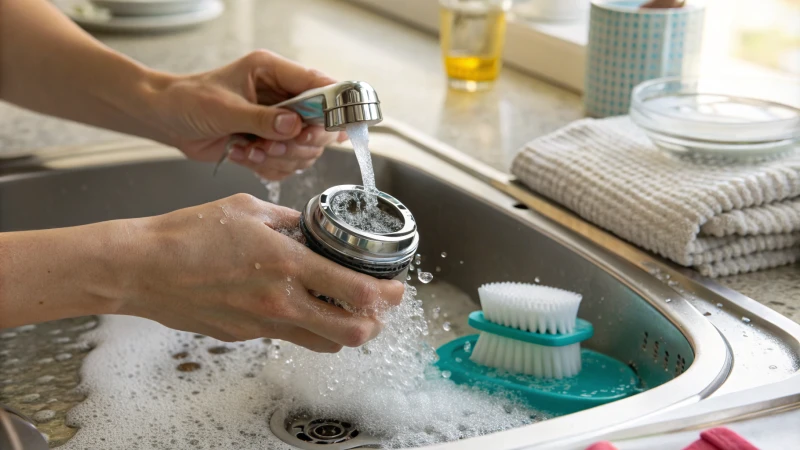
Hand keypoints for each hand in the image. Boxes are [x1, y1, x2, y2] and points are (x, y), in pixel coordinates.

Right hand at [117, 194, 404, 351]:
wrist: (142, 268)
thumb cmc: (187, 234)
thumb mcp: (248, 210)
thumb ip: (289, 221)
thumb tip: (309, 227)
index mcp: (286, 265)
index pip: (356, 292)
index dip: (387, 296)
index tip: (396, 288)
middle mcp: (279, 302)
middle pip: (351, 333)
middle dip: (374, 323)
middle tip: (378, 307)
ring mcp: (261, 325)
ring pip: (323, 343)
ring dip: (343, 330)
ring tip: (344, 309)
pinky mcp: (244, 336)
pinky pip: (288, 337)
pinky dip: (304, 325)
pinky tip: (295, 303)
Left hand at [153, 50, 346, 179]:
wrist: (167, 120)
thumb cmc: (188, 101)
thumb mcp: (224, 108)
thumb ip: (261, 119)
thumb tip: (293, 126)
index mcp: (273, 72)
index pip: (318, 84)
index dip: (330, 107)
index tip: (324, 129)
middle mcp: (282, 97)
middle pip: (319, 125)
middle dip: (299, 142)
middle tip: (275, 145)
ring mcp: (278, 122)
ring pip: (305, 150)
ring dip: (281, 158)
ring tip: (253, 151)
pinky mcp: (270, 144)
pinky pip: (287, 164)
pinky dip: (269, 167)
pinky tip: (246, 156)